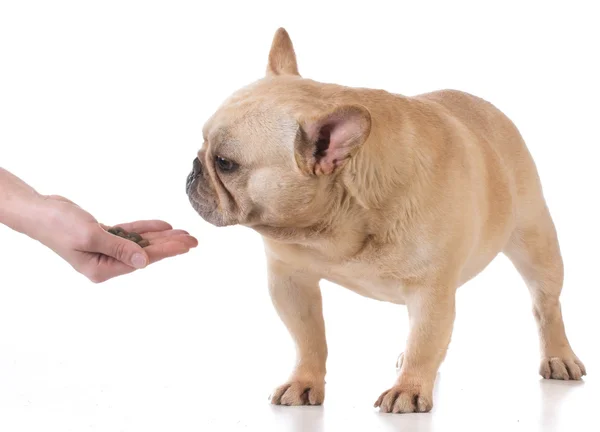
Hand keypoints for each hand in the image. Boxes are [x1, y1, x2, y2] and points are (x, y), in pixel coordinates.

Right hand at [32, 195, 197, 282]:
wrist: (39, 211)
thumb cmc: (59, 225)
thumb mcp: (90, 236)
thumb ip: (119, 248)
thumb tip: (144, 261)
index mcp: (101, 269)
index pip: (142, 259)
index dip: (166, 251)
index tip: (186, 246)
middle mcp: (105, 262)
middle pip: (145, 253)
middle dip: (170, 245)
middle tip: (194, 240)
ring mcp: (105, 249)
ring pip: (141, 242)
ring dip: (162, 237)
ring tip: (185, 234)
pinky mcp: (104, 236)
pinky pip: (131, 232)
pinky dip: (146, 228)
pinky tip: (164, 226)